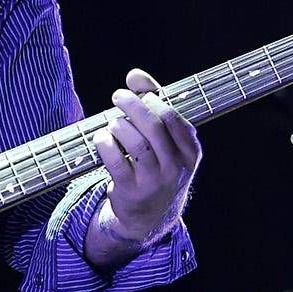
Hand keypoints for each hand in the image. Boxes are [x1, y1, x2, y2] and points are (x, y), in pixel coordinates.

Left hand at [90, 68, 201, 246]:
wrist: (151, 216)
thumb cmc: (158, 166)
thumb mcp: (167, 141)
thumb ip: (154, 104)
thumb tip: (135, 75)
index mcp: (190, 152)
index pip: (173, 117)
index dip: (152, 98)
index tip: (137, 89)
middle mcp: (175, 167)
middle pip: (153, 126)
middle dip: (132, 105)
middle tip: (118, 96)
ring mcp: (154, 181)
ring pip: (134, 142)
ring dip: (118, 126)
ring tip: (113, 124)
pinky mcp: (131, 191)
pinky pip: (114, 160)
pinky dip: (104, 143)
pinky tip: (102, 138)